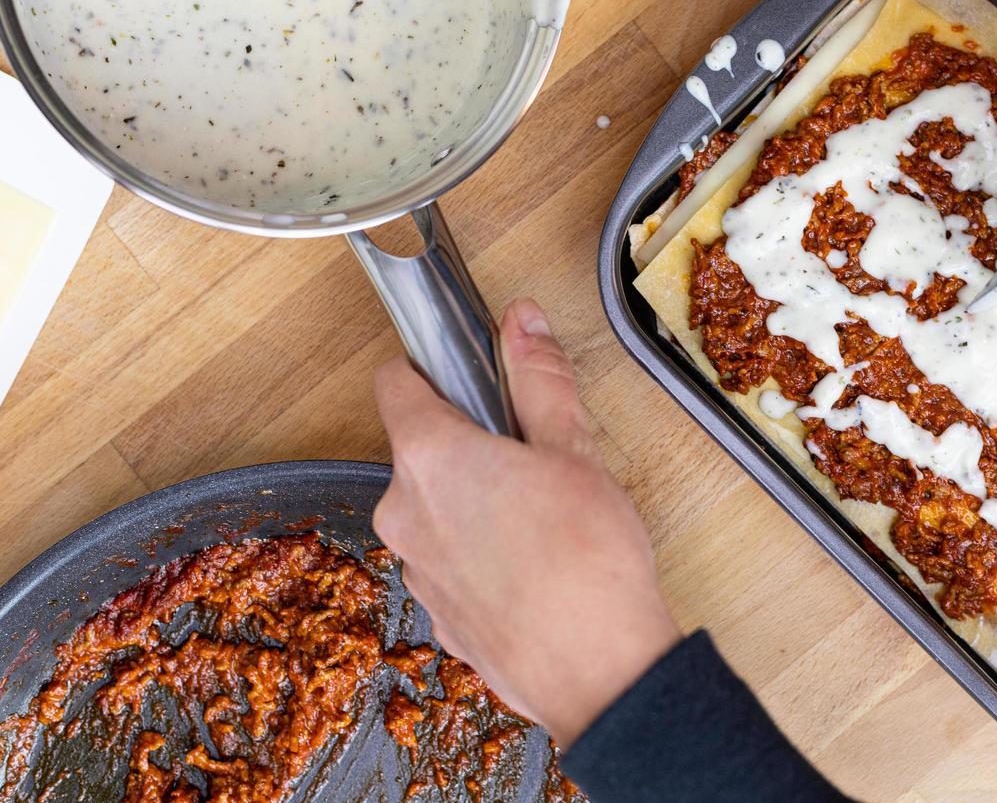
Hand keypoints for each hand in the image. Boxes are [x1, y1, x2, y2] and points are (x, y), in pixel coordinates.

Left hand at [372, 299, 680, 748]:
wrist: (601, 675)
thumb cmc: (589, 560)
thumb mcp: (573, 449)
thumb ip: (539, 379)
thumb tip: (522, 321)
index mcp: (431, 459)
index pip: (395, 384)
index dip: (429, 372)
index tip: (464, 375)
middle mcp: (406, 514)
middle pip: (420, 452)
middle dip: (467, 445)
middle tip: (531, 455)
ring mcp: (417, 571)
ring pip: (435, 511)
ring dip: (473, 503)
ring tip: (541, 517)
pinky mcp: (438, 617)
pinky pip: (450, 563)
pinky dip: (479, 555)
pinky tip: (533, 566)